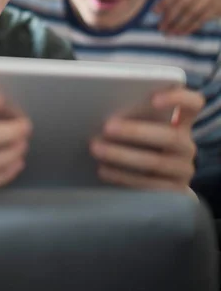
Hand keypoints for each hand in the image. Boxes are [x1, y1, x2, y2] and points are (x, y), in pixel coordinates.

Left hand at [89, 87, 203, 190]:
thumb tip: (103, 104)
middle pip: (170, 136)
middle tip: (107, 126)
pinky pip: (148, 185)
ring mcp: (182, 170)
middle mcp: (186, 146)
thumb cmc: (144, 143)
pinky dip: (122, 176)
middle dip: (136, 131)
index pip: (193, 104)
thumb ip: (136, 115)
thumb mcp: (146, 127)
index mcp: (182, 123)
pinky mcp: (172, 192)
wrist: (158, 182)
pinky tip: (103, 170)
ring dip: (122, 155)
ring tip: (96, 148)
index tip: (153, 99)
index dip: (177, 98)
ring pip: (157, 162)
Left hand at [154, 0, 220, 33]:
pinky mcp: (214, 10)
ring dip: (178, 25)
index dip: (164, 2)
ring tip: (168, 33)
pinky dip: (188, 28)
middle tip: (160, 27)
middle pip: (183, 4)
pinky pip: (199, 20)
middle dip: (170, 17)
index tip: (154, 12)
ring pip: (191, 14)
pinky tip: (179, 33)